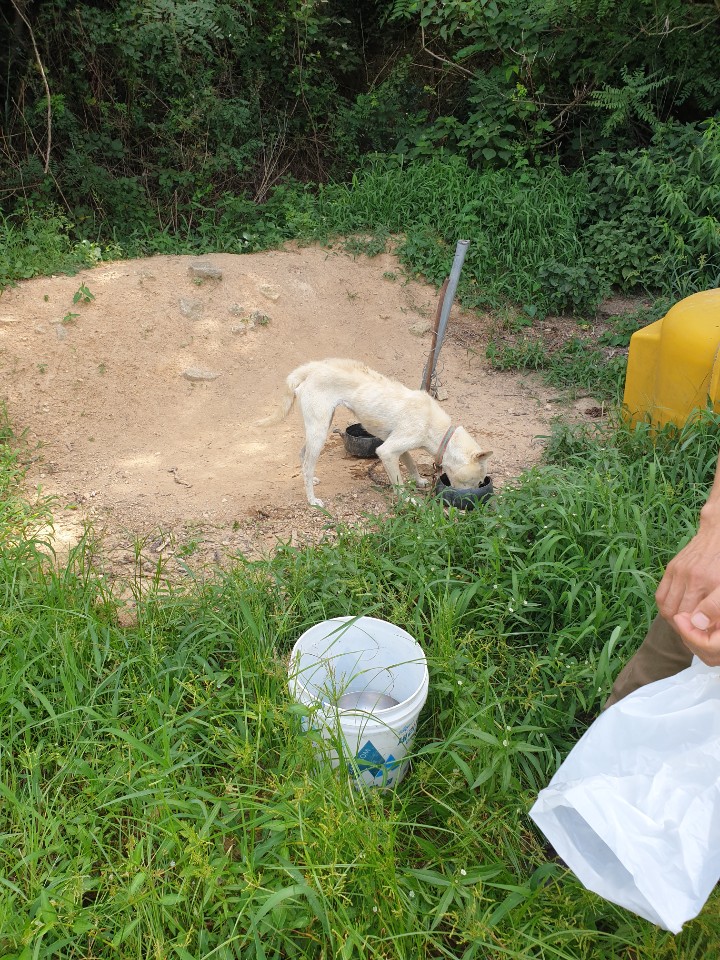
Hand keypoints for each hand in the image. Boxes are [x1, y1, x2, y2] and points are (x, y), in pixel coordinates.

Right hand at [656, 509, 719, 666]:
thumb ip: (715, 605)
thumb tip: (698, 623)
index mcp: (705, 583)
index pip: (690, 620)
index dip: (694, 632)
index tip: (700, 636)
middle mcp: (688, 577)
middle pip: (675, 616)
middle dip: (683, 628)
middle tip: (693, 633)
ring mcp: (677, 572)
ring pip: (665, 607)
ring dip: (673, 620)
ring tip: (686, 623)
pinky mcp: (672, 568)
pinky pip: (661, 594)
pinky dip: (666, 606)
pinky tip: (678, 609)